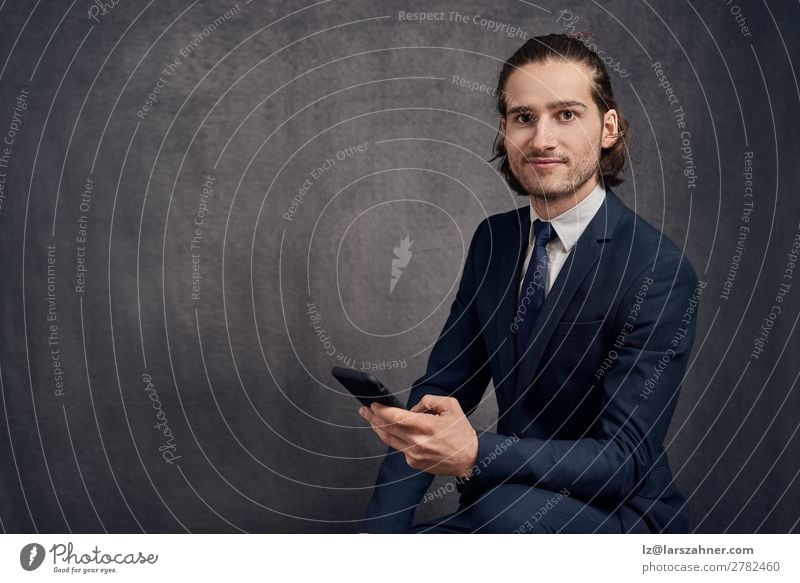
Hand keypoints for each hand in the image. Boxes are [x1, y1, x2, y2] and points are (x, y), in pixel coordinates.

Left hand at [359, 395, 477, 476]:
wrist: (470, 459)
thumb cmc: (461, 433)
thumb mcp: (450, 406)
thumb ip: (428, 401)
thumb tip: (411, 408)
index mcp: (427, 426)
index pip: (396, 417)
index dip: (382, 410)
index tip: (374, 404)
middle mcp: (418, 442)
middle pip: (387, 428)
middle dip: (373, 417)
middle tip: (364, 409)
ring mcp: (414, 455)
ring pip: (388, 440)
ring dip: (377, 428)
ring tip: (370, 418)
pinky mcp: (413, 463)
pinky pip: (399, 448)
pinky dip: (394, 438)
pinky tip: (391, 431)